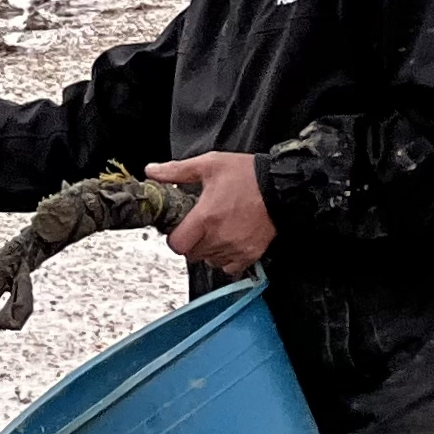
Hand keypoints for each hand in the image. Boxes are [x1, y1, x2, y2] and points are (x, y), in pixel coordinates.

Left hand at [149, 152, 273, 272]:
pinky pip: (229, 268)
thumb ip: (177, 171)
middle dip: (191, 242)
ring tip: (216, 232)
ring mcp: (235, 248)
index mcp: (206, 217)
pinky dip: (226, 259)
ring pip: (209, 261)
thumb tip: (152, 171)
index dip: (174, 237)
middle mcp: (219, 237)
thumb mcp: (209, 165)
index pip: (177, 244)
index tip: (180, 228)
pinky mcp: (250, 254)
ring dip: (208, 251)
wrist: (281, 186)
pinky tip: (229, 243)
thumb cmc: (248, 175)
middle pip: (191, 254)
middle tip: (200, 227)